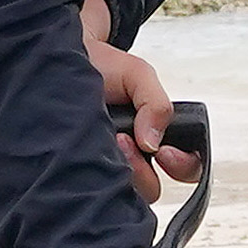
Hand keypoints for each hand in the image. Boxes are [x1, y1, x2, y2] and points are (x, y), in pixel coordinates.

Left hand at [82, 0, 200, 201]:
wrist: (62, 56)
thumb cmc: (99, 66)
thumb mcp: (137, 75)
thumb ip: (156, 103)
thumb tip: (152, 143)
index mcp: (154, 138)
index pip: (185, 168)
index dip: (182, 166)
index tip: (164, 152)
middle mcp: (132, 157)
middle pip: (150, 188)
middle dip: (140, 168)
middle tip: (123, 141)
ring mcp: (104, 166)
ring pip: (121, 191)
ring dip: (115, 166)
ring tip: (102, 138)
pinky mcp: (76, 170)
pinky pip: (90, 186)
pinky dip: (90, 170)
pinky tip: (84, 147)